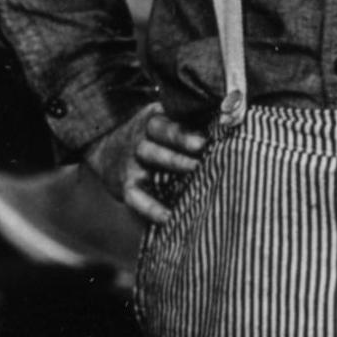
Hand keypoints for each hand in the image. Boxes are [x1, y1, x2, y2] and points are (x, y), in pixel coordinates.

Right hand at [90, 103, 209, 227]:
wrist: (107, 152)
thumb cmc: (151, 140)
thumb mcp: (162, 124)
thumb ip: (190, 125)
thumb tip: (230, 122)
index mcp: (154, 120)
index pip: (168, 119)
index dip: (184, 128)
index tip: (203, 136)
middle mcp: (142, 136)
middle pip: (158, 132)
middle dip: (180, 139)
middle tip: (202, 147)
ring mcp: (132, 161)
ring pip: (149, 155)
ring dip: (172, 162)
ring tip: (195, 170)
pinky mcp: (125, 185)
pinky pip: (136, 197)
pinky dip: (150, 208)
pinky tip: (168, 217)